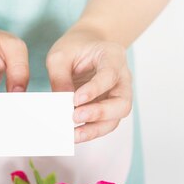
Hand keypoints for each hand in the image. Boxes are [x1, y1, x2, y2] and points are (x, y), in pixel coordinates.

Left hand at [46, 25, 132, 143]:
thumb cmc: (74, 49)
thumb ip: (60, 78)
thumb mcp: (60, 56)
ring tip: (74, 134)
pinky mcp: (110, 109)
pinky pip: (105, 124)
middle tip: (75, 117)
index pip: (110, 75)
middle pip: (122, 103)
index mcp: (113, 56)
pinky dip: (91, 131)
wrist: (84, 49)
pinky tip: (75, 135)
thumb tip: (60, 105)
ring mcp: (118, 95)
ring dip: (95, 129)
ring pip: (116, 118)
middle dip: (100, 113)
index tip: (76, 99)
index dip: (94, 89)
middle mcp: (122, 78)